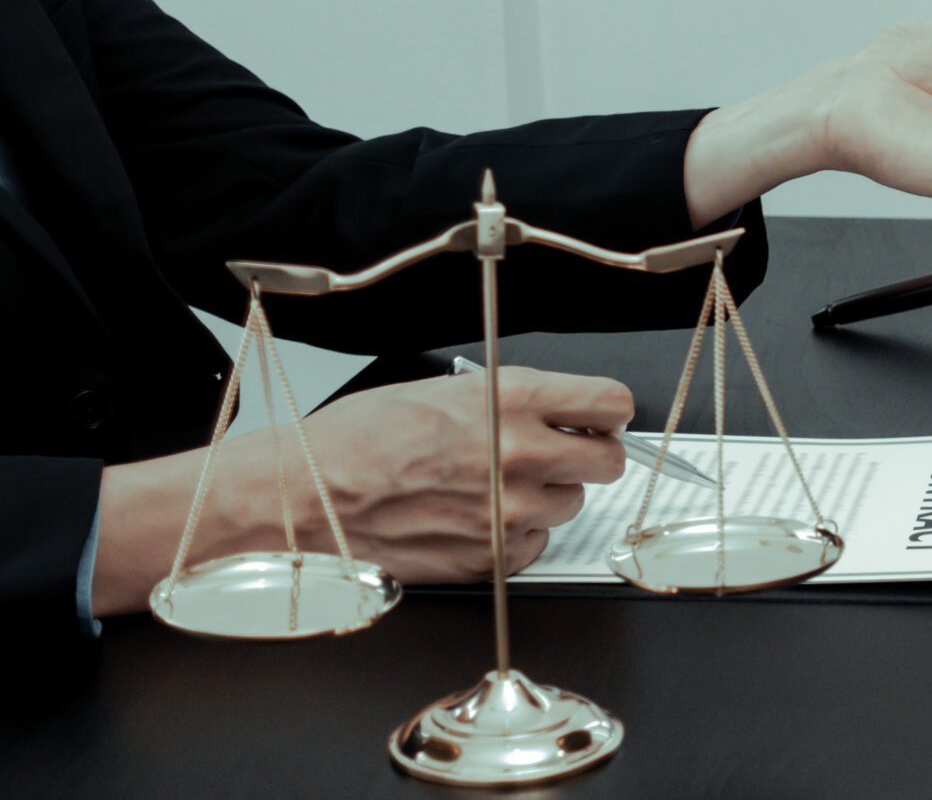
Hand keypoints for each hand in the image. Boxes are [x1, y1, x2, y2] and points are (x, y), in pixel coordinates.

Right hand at [93, 367, 631, 614]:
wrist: (307, 498)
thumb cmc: (356, 440)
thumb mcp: (440, 390)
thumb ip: (509, 400)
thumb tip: (553, 408)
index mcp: (509, 400)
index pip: (610, 402)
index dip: (606, 410)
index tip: (598, 416)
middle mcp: (520, 455)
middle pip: (608, 460)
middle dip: (589, 454)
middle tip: (559, 452)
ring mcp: (511, 511)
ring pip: (571, 503)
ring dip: (546, 495)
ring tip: (492, 484)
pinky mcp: (495, 555)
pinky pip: (537, 542)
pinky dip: (517, 532)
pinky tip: (476, 516)